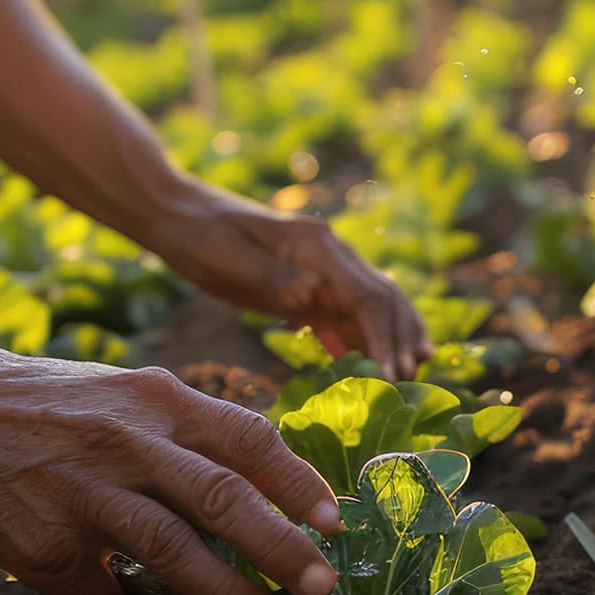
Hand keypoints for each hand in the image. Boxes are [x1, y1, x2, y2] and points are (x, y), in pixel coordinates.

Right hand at [0, 352, 344, 594]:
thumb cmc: (21, 400)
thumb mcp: (110, 394)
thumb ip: (169, 434)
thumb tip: (229, 497)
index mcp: (154, 399)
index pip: (249, 437)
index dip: (298, 482)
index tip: (335, 521)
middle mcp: (129, 440)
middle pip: (228, 498)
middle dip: (284, 548)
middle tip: (325, 588)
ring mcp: (85, 492)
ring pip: (175, 550)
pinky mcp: (43, 543)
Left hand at [159, 190, 430, 378]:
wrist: (179, 214)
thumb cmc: (199, 236)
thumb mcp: (229, 257)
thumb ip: (274, 277)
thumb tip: (314, 295)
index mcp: (317, 246)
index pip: (368, 295)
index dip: (384, 336)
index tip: (393, 373)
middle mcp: (331, 256)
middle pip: (384, 298)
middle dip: (401, 338)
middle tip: (412, 379)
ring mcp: (322, 270)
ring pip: (374, 305)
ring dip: (394, 337)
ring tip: (415, 371)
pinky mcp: (308, 287)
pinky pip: (347, 314)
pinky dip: (366, 338)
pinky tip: (377, 365)